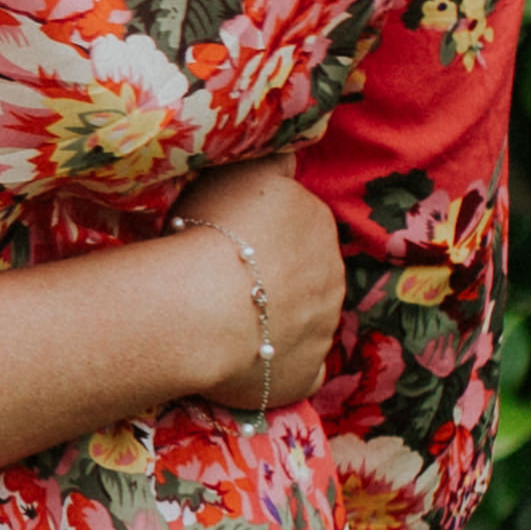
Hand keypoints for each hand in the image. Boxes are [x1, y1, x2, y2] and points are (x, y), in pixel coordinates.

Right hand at [173, 159, 346, 412]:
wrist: (199, 308)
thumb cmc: (211, 233)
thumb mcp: (240, 170)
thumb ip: (272, 158)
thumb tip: (292, 153)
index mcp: (317, 223)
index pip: (299, 222)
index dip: (264, 231)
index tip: (230, 238)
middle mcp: (332, 276)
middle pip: (306, 273)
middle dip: (275, 277)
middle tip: (224, 280)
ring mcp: (321, 331)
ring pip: (303, 320)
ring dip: (275, 320)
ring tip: (224, 321)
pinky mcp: (303, 376)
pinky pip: (296, 371)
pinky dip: (276, 368)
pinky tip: (245, 362)